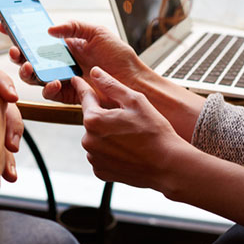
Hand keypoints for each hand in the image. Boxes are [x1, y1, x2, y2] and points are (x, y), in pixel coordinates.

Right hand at [0, 20, 149, 103]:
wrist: (132, 81)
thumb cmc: (118, 56)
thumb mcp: (97, 32)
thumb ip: (73, 27)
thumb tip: (49, 30)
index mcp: (64, 45)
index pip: (36, 38)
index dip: (19, 33)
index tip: (4, 27)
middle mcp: (60, 62)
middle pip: (30, 58)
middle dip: (18, 54)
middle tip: (15, 50)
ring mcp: (62, 79)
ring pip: (34, 77)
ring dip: (27, 72)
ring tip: (29, 67)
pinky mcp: (67, 95)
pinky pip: (49, 92)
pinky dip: (48, 87)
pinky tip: (54, 82)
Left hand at [73, 66, 192, 190]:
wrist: (168, 165)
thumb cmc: (154, 132)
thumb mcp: (135, 101)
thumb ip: (111, 85)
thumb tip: (95, 72)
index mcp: (94, 120)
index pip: (85, 97)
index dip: (82, 86)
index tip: (76, 80)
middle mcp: (88, 141)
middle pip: (92, 120)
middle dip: (105, 116)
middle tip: (128, 120)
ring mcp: (93, 158)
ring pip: (96, 138)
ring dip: (107, 135)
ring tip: (131, 138)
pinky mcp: (100, 171)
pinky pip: (101, 155)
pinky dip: (110, 151)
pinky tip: (128, 151)